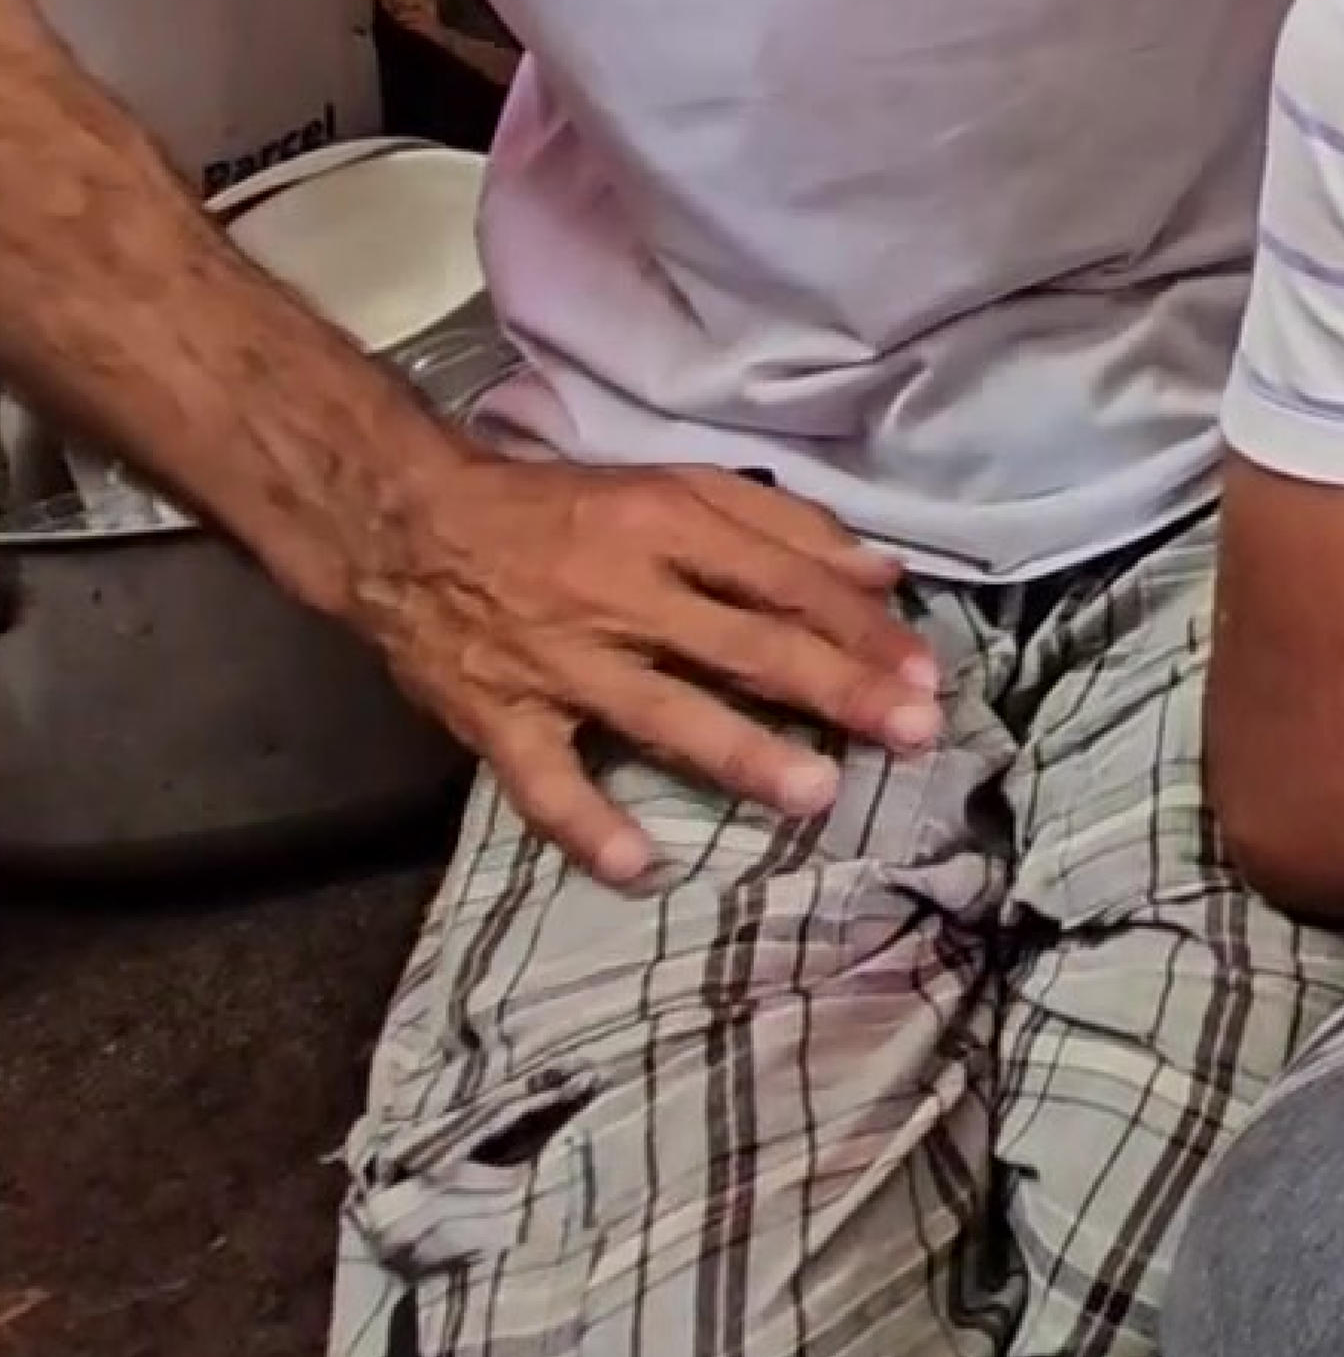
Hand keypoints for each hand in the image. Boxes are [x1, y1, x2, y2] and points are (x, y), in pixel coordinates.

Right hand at [352, 435, 941, 888]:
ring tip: (816, 793)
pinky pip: (542, 780)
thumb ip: (781, 528)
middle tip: (912, 732)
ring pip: (659, 711)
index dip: (860, 628)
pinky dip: (584, 824)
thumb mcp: (672, 489)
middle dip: (833, 689)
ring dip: (739, 752)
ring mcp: (556, 662)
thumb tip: (883, 575)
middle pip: (742, 645)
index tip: (927, 674)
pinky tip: (639, 866)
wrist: (403, 524)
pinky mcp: (495, 716)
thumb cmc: (559, 510)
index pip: (782, 580)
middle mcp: (617, 594)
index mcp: (664, 526)